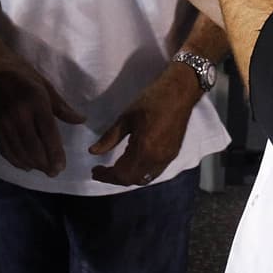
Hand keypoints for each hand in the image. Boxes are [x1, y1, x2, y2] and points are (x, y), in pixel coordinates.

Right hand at [0, 44, 84, 175]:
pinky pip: (5, 150)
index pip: (48, 133)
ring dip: (32, 164)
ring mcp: (3, 122)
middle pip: (34, 148)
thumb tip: (81, 120)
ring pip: (19, 152)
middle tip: (53, 172)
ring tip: (41, 169)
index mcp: (35, 101)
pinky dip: (15, 161)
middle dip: (45, 164)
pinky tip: (25, 165)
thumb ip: (61, 106)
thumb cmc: (20, 73)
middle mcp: (19, 114)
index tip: (62, 166)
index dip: (56, 153)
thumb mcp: (44, 85)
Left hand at [89, 64, 200, 186]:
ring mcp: (167, 158)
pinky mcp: (172, 155)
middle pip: (133, 179)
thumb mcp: (126, 117)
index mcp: (144, 149)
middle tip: (101, 171)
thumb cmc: (151, 100)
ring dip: (128, 177)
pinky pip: (153, 172)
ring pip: (144, 179)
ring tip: (114, 169)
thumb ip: (110, 137)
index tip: (94, 172)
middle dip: (115, 178)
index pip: (122, 174)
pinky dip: (140, 173)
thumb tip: (93, 152)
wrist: (180, 92)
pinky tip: (132, 163)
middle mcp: (157, 159)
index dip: (106, 176)